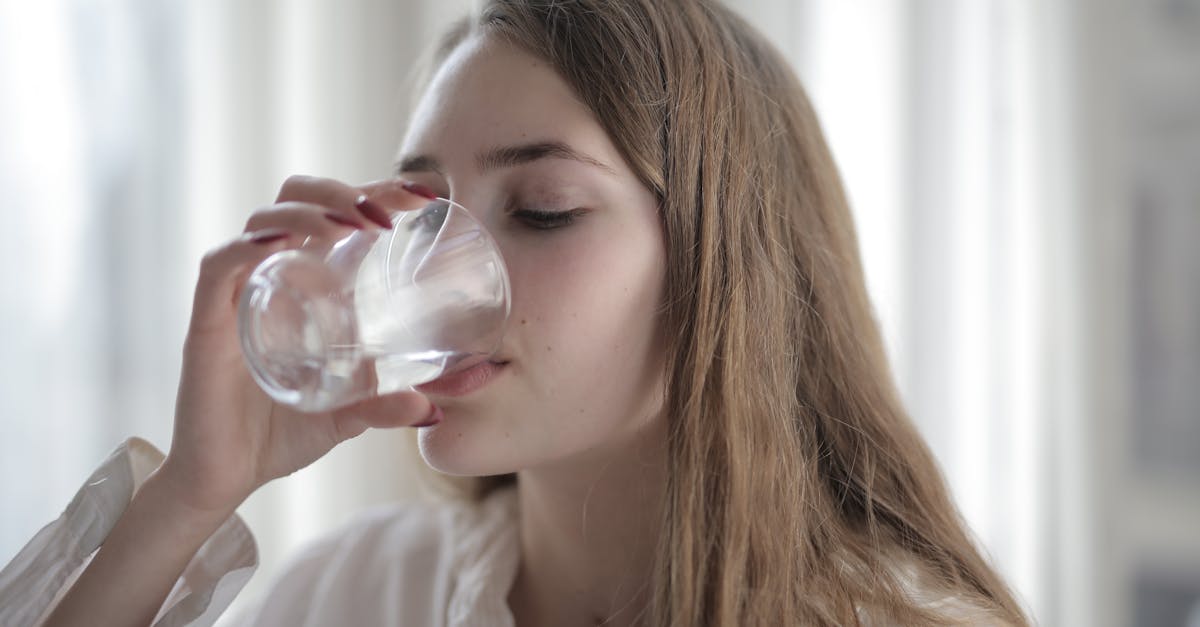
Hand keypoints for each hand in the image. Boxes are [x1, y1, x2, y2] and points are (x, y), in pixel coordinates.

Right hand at [158, 175, 435, 516]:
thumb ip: (387, 406)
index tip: (424, 196)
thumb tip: (434, 409)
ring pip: (263, 220)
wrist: (224, 479)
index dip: (376, 192)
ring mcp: (237, 294)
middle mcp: (270, 276)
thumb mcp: (348, 416)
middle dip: (342, 191)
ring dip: (309, 211)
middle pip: (296, 199)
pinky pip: (220, 266)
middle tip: (386, 214)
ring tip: (351, 225)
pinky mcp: (206, 322)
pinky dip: (248, 246)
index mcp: (304, 283)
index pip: (336, 214)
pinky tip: (282, 243)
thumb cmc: (280, 434)